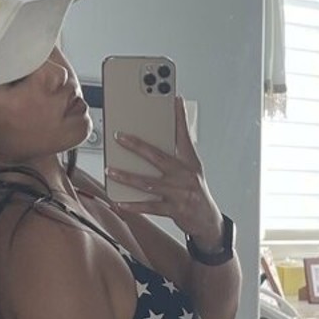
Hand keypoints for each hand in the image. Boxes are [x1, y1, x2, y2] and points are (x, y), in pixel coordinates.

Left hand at [107, 99, 223, 246]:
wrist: (208, 220)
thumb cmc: (195, 191)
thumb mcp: (193, 167)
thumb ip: (181, 146)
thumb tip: (172, 124)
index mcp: (190, 162)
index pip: (184, 135)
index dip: (180, 117)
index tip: (173, 98)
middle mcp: (185, 176)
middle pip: (158, 157)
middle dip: (136, 145)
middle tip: (119, 137)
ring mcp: (179, 193)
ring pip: (148, 183)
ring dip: (127, 177)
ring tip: (110, 171)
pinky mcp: (174, 210)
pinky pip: (150, 207)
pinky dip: (133, 205)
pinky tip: (120, 201)